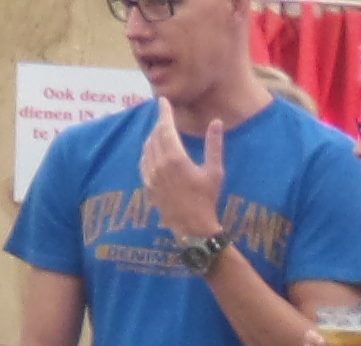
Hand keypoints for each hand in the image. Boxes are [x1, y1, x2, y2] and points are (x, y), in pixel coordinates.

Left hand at [140, 107, 226, 245]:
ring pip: (147, 147)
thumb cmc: (207, 200)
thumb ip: (214, 145)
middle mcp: (159, 164)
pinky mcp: (148, 185)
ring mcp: (151, 175)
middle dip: (159, 124)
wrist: (193, 228)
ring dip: (153, 136)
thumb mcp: (215, 172)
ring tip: (159, 132)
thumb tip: (216, 122)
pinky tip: (152, 151)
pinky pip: (143, 162)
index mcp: (175, 158)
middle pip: (155, 135)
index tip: (163, 101)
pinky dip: (147, 151)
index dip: (164, 112)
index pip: (165, 127)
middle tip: (165, 117)